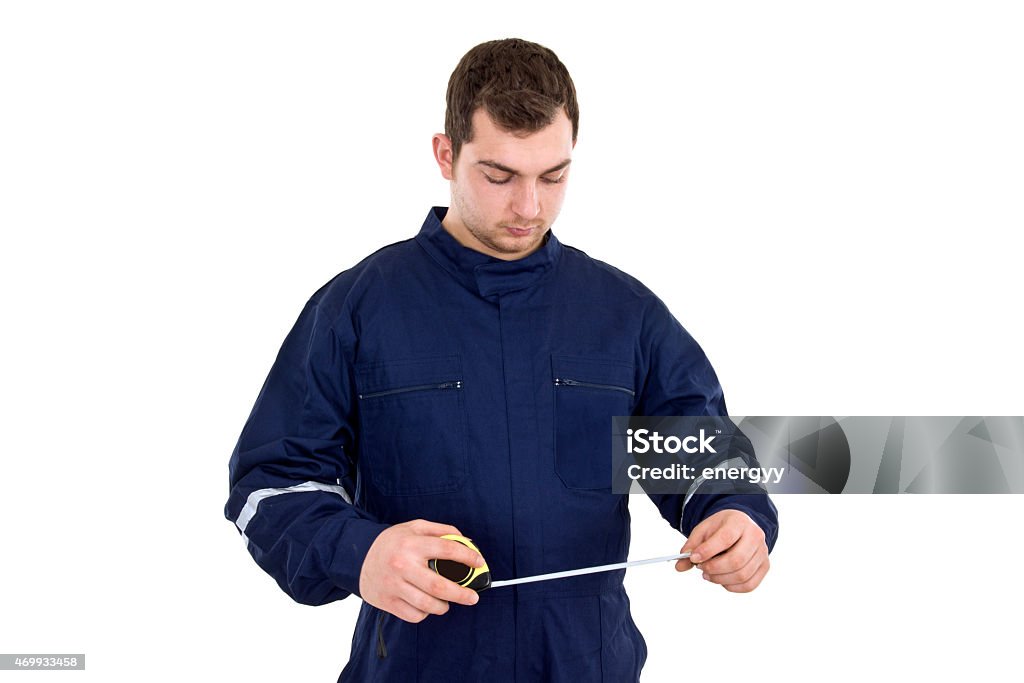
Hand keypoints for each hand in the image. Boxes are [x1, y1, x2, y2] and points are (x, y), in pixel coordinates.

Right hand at [359, 519, 483, 622]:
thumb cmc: (392, 542)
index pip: (447, 550)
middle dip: (462, 594)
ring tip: (448, 602)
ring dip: (444, 606)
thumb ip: (440, 531)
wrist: (357, 556)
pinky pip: (414, 615)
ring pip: (428, 605)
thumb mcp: (414, 527)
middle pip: (439, 586)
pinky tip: (426, 604)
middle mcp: (403, 565)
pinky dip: (425, 613)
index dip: (468, 557)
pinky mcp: (388, 602)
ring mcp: (394, 586)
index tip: (479, 562)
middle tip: (473, 597)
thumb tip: (466, 541)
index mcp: (412, 544)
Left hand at [675, 509, 769, 591]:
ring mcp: (762, 552)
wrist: (740, 526)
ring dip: (720, 579)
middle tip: (700, 568)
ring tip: (708, 574)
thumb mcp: (704, 530)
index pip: (725, 539)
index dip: (708, 551)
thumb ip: (691, 546)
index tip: (693, 558)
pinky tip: (721, 580)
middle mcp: (755, 536)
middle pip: (736, 560)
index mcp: (739, 522)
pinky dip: (732, 587)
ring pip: (742, 575)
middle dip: (714, 568)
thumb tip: (680, 566)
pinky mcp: (765, 566)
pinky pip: (749, 584)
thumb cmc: (721, 528)